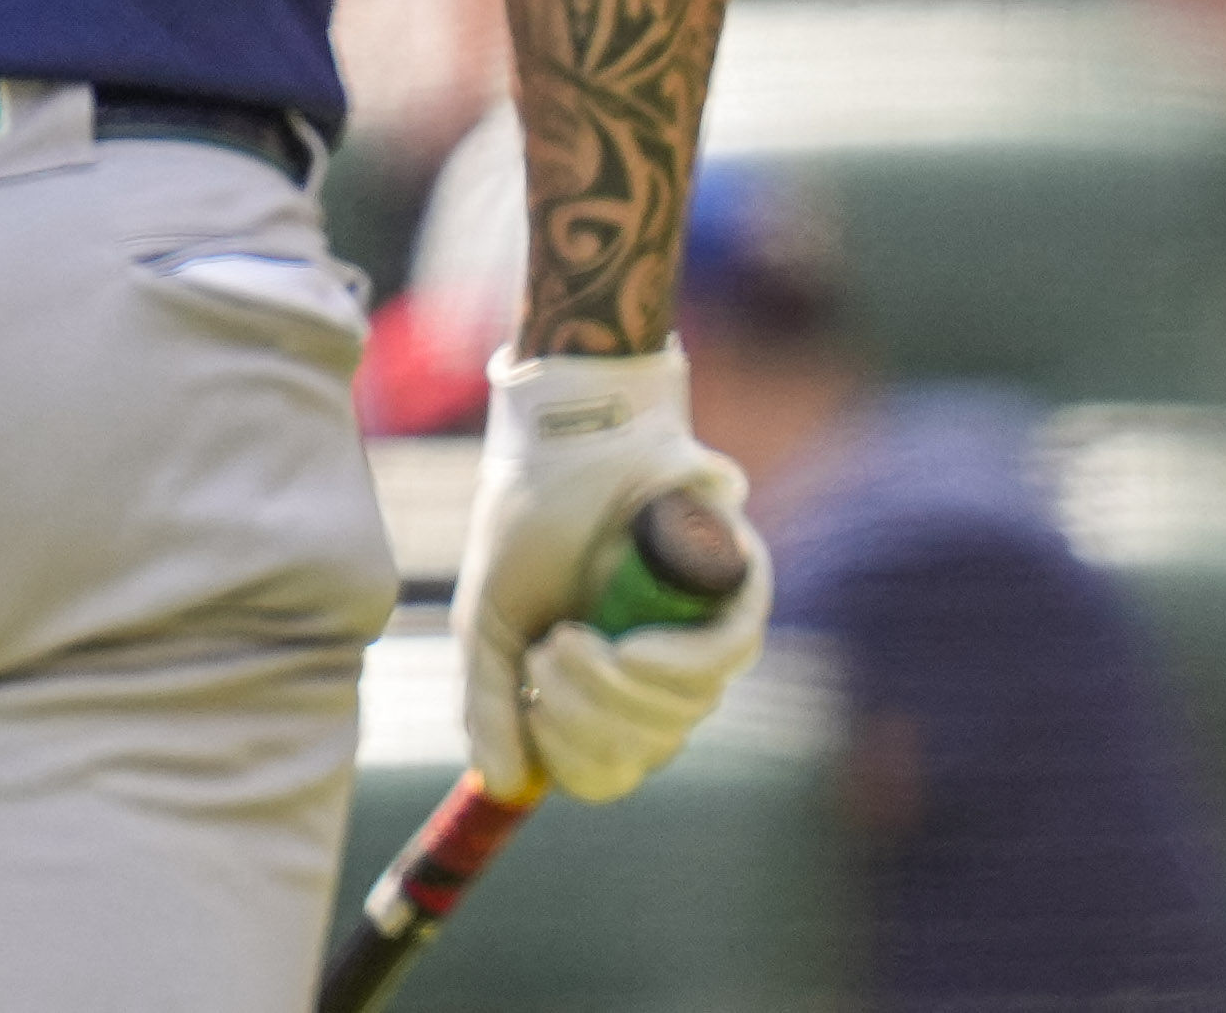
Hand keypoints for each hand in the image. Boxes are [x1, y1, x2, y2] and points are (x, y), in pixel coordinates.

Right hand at [453, 347, 773, 802]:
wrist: (559, 438)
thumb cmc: (523, 522)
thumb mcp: (487, 623)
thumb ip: (489, 703)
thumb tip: (502, 786)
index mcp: (601, 682)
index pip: (607, 768)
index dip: (572, 761)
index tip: (534, 718)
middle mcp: (656, 667)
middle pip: (643, 751)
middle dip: (584, 721)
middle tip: (547, 657)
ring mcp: (698, 631)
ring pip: (681, 714)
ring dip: (615, 691)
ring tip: (570, 636)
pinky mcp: (737, 590)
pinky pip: (724, 662)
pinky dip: (672, 669)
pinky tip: (627, 649)